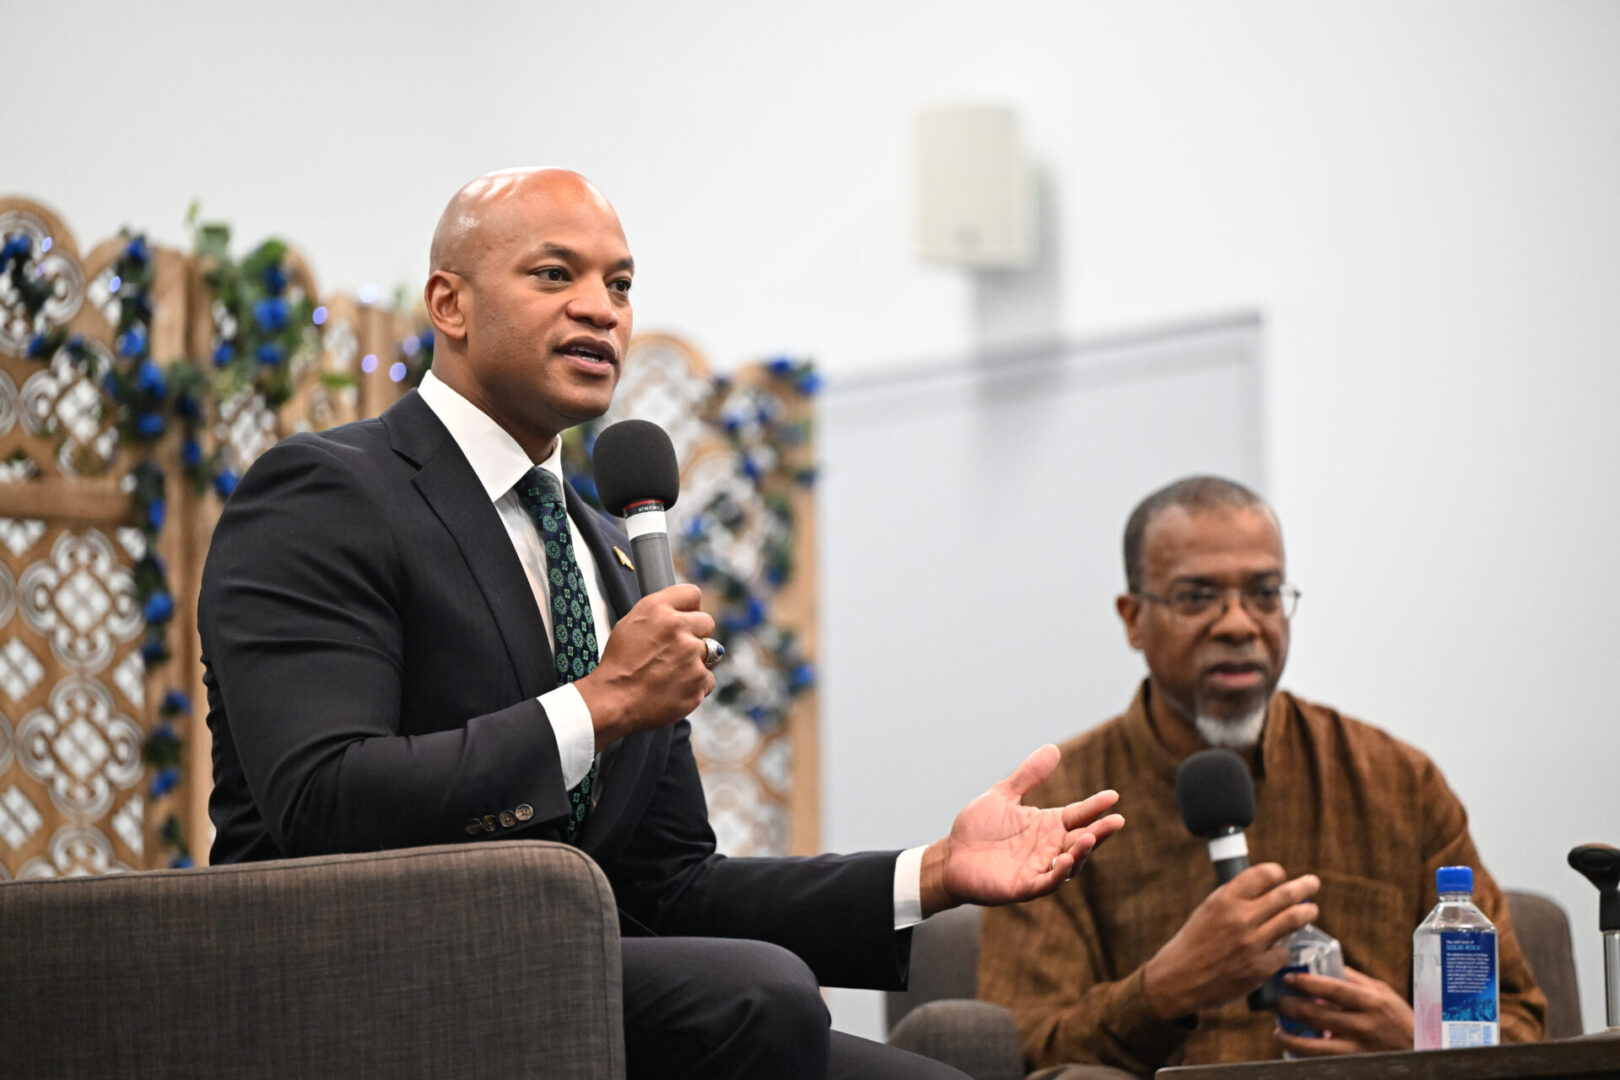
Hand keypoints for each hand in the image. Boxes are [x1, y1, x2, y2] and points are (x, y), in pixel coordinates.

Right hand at [575, 584, 714, 749]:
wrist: (614, 701)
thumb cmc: (618, 664)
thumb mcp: (630, 624)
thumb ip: (660, 612)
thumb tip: (682, 611)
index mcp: (658, 609)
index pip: (692, 593)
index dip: (689, 608)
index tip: (684, 619)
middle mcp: (678, 627)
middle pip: (707, 622)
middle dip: (696, 634)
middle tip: (677, 650)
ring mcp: (692, 655)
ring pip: (711, 652)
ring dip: (697, 660)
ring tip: (673, 672)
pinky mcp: (699, 681)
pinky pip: (708, 679)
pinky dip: (696, 685)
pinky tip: (675, 688)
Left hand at [918, 744, 1124, 916]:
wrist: (951, 856)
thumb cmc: (978, 827)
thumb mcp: (1003, 795)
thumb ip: (1028, 776)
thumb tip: (1054, 748)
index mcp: (1048, 825)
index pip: (1078, 815)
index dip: (1096, 807)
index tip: (1113, 796)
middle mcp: (1049, 847)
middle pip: (1082, 840)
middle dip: (1099, 832)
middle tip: (1116, 820)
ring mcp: (1038, 868)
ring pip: (1070, 863)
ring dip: (1081, 853)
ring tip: (1089, 837)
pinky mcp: (1023, 887)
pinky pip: (1046, 883)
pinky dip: (1057, 874)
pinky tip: (1064, 861)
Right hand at [1140, 863, 1319, 1020]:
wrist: (1179, 978)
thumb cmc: (1193, 942)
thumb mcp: (1208, 910)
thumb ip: (1234, 900)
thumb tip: (1266, 890)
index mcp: (1225, 899)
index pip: (1263, 874)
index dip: (1277, 873)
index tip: (1282, 876)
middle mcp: (1241, 918)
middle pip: (1285, 894)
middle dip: (1304, 886)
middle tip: (1313, 883)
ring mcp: (1252, 944)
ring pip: (1293, 920)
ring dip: (1307, 912)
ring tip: (1311, 910)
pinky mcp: (1259, 968)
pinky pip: (1283, 952)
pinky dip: (1283, 948)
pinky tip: (1280, 948)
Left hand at [1274, 966, 1414, 1055]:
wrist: (1422, 1054)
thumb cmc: (1400, 1019)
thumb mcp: (1384, 993)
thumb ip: (1355, 980)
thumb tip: (1325, 964)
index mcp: (1372, 1002)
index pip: (1334, 990)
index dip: (1307, 983)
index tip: (1288, 978)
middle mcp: (1365, 1026)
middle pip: (1318, 1016)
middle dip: (1291, 1008)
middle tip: (1277, 1001)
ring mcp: (1359, 1050)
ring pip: (1315, 1046)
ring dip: (1291, 1038)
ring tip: (1278, 1030)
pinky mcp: (1355, 1066)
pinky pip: (1323, 1062)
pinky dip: (1304, 1056)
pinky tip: (1294, 1049)